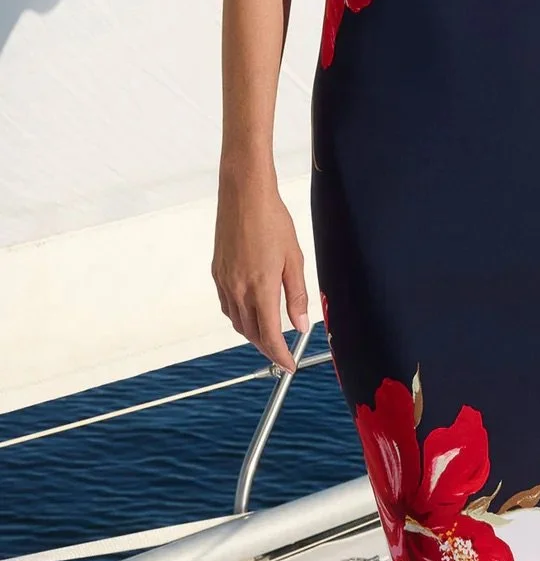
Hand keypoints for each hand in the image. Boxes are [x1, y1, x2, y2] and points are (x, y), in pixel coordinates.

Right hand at [212, 172, 307, 374]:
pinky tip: (251, 312)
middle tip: (283, 354)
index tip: (289, 365)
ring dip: (253, 334)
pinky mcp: (217, 272)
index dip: (280, 356)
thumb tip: (300, 325)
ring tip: (270, 335)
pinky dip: (240, 317)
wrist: (244, 195)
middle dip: (268, 348)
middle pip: (252, 333)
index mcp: (261, 288)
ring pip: (237, 322)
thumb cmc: (273, 221)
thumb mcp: (294, 259)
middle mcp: (238, 289)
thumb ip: (297, 295)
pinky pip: (227, 306)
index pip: (270, 336)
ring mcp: (224, 282)